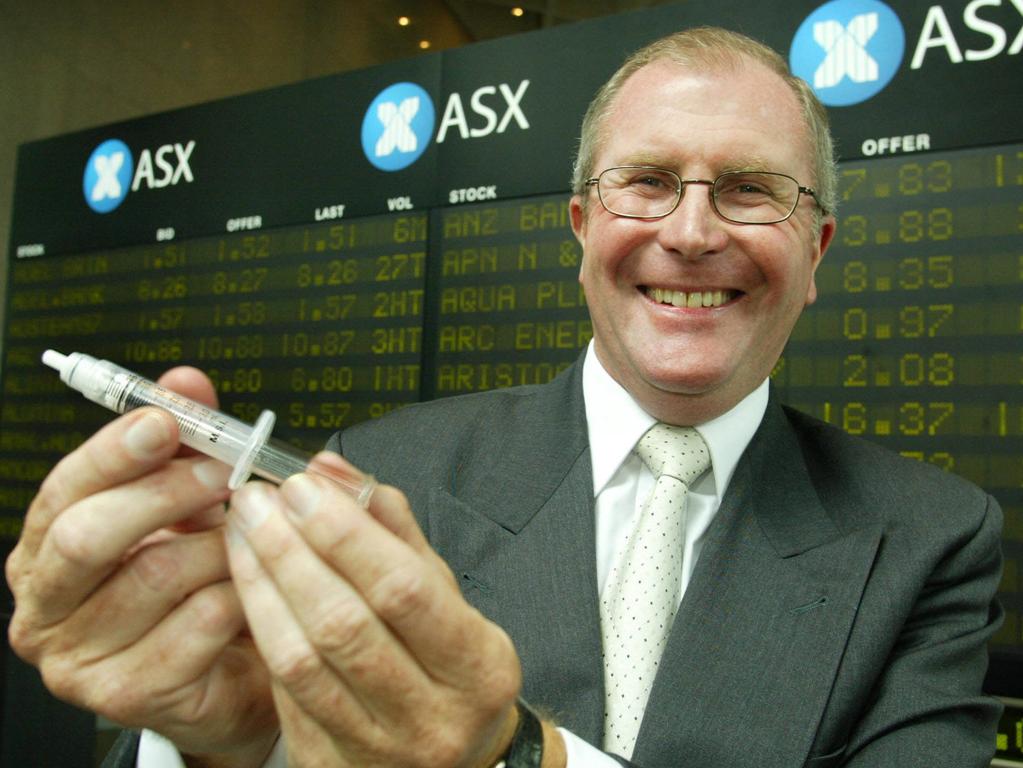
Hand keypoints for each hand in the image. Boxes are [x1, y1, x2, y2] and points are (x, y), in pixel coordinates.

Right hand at [5, 368, 277, 765]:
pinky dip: (240, 593)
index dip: (116, 450)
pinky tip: (254, 588)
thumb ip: (184, 441)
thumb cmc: (197, 582)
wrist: (226, 672)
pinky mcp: (126, 695)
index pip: (65, 489)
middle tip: (227, 473)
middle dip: (169, 492)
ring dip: (221, 544)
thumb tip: (185, 383)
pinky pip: (199, 624)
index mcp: (46, 549)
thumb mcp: (187, 503)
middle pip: (91, 535)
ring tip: (252, 536)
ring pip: (156, 574)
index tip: (166, 420)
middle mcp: (46, 606)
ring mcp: (79, 658)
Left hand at [225, 457, 523, 766]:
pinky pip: (282, 690)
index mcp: (477, 666)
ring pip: (301, 661)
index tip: (304, 488)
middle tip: (259, 501)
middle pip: (343, 624)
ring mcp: (377, 749)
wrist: (456, 759)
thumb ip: (393, 530)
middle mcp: (431, 717)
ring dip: (262, 586)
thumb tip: (333, 471)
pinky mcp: (327, 764)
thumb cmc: (454, 666)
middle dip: (291, 552)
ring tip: (241, 532)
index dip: (346, 534)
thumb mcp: (447, 594)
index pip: (404, 589)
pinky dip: (261, 627)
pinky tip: (247, 582)